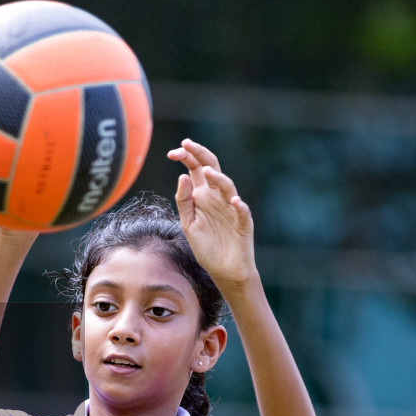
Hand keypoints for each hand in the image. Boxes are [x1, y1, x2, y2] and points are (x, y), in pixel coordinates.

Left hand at [168, 138, 256, 287]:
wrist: (224, 270)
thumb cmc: (207, 246)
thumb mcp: (188, 224)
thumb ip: (184, 202)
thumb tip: (181, 176)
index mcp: (203, 195)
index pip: (195, 169)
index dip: (186, 158)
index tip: (172, 152)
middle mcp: (218, 197)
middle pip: (212, 169)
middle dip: (200, 155)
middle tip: (186, 145)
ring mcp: (232, 209)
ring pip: (228, 187)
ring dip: (218, 179)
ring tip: (206, 171)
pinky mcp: (243, 224)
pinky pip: (242, 212)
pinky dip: (239, 206)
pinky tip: (234, 201)